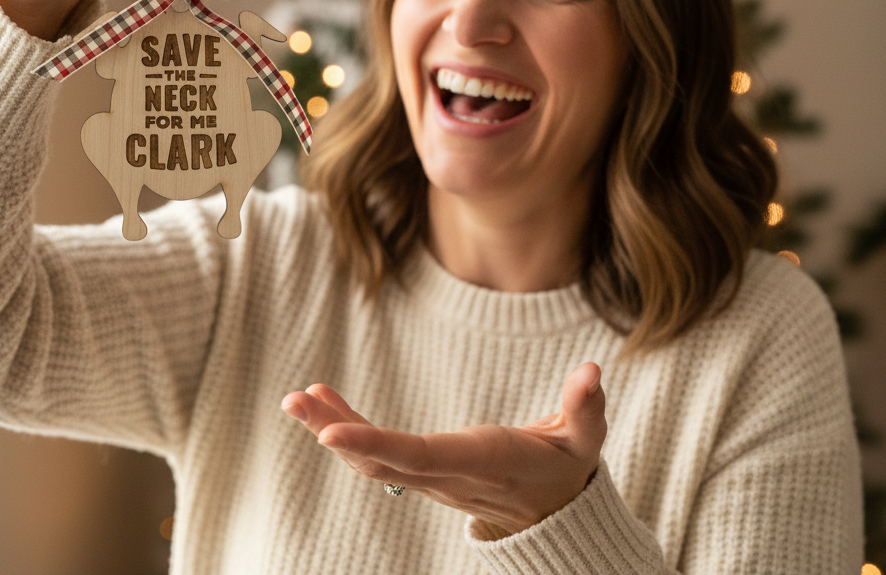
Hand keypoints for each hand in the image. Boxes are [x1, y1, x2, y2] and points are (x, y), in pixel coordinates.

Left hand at [281, 362, 606, 536]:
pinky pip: (378, 456)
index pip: (418, 456)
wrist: (555, 514)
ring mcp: (431, 479)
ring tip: (299, 398)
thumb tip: (591, 371)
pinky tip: (324, 403)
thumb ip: (586, 407)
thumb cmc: (567, 469)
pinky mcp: (424, 473)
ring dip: (332, 428)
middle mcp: (447, 476)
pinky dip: (347, 431)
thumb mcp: (585, 440)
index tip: (328, 435)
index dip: (372, 444)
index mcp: (480, 461)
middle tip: (294, 402)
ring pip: (372, 460)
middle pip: (381, 460)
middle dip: (334, 432)